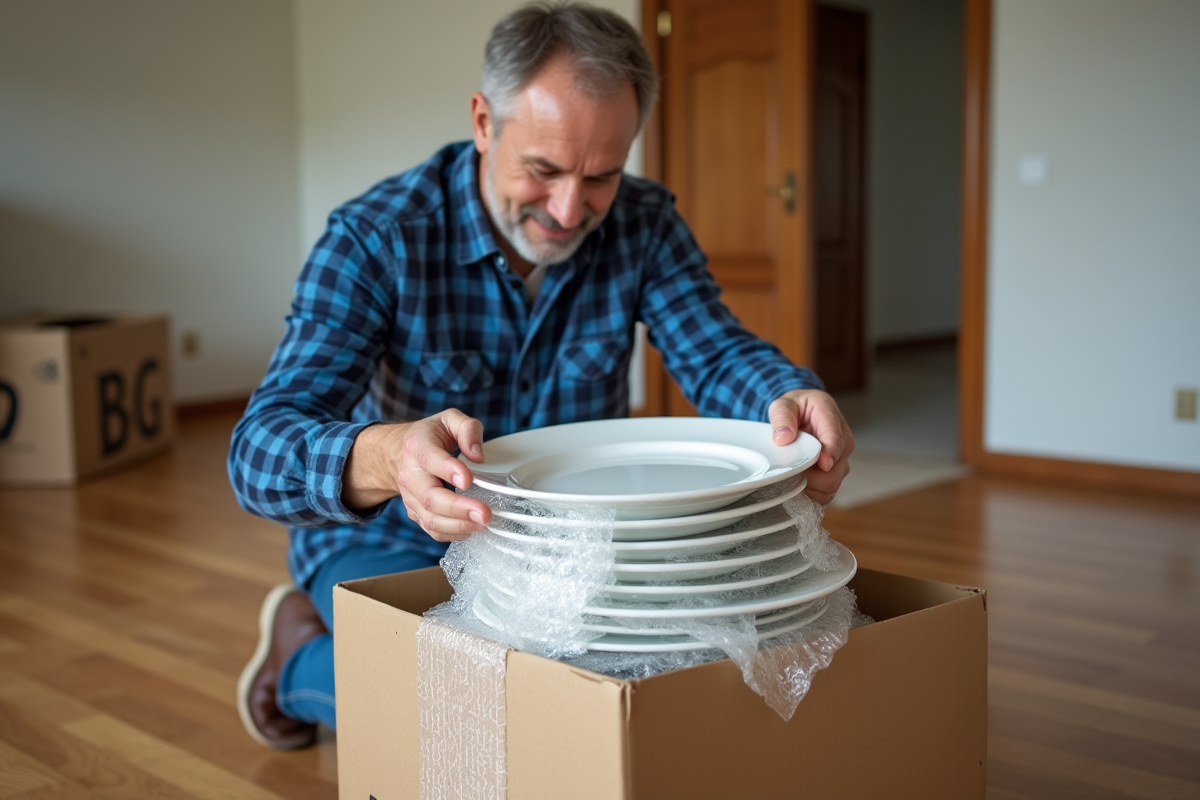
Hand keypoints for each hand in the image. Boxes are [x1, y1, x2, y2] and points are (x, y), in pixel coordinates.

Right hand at [341, 408, 491, 541]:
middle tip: (485, 513)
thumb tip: (477, 455)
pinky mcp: (416, 513)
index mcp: (418, 446)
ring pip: (431, 519)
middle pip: (431, 497)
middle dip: (459, 509)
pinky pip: (432, 530)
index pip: (430, 459)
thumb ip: (467, 429)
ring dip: (459, 526)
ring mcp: (411, 498)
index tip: (468, 480)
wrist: (398, 454)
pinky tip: (472, 528)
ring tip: (483, 524)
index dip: (449, 470)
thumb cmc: (430, 436)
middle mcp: (410, 475)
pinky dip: (453, 533)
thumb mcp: (449, 419)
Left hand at [768, 389, 854, 504]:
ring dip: (810, 488)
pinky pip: (827, 493)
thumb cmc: (796, 408)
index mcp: (831, 419)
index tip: (822, 464)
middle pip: (834, 471)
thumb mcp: (784, 404)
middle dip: (811, 478)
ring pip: (831, 486)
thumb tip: (783, 438)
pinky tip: (798, 487)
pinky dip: (812, 495)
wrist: (803, 414)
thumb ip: (782, 418)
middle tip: (789, 473)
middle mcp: (843, 443)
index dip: (830, 454)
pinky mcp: (835, 474)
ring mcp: (840, 461)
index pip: (835, 440)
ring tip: (792, 479)